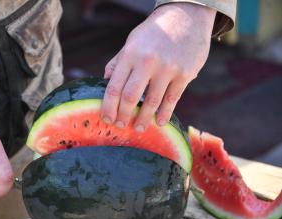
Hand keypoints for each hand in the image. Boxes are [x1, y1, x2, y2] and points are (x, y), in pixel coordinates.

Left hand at [101, 3, 215, 130]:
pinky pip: (172, 99)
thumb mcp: (132, 42)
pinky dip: (164, 113)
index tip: (107, 119)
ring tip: (139, 128)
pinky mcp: (185, 74)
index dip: (108, 107)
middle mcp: (147, 62)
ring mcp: (167, 68)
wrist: (186, 15)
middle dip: (123, 116)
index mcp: (130, 55)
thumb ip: (118, 62)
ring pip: (151, 102)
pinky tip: (159, 122)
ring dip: (143, 119)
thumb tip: (106, 81)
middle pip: (130, 98)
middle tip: (121, 126)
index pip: (114, 87)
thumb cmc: (154, 32)